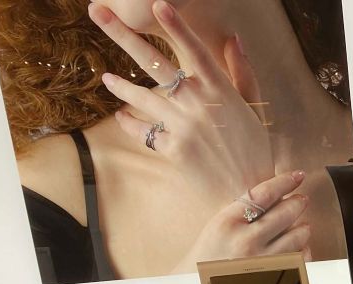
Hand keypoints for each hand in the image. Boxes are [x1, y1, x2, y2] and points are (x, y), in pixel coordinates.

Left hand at [91, 1, 273, 208]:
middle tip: (97, 11)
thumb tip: (234, 39)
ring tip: (106, 78)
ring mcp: (183, 126)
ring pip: (141, 96)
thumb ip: (243, 73)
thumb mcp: (254, 110)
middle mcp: (199, 104)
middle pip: (155, 63)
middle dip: (123, 34)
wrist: (250, 196)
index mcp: (221, 91)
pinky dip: (131, 124)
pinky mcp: (173, 149)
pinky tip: (123, 117)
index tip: (156, 4)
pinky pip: (144, 130)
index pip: (195, 50)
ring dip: (121, 85)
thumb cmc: (254, 151)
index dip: (176, 26)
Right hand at [172, 171, 309, 272]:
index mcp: (228, 222)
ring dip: (303, 227)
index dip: (284, 182)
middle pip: (285, 213)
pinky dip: (304, 249)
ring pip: (297, 236)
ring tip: (302, 225)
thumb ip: (243, 210)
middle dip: (298, 203)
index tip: (297, 176)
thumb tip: (276, 195)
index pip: (263, 195)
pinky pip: (300, 258)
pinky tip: (300, 246)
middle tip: (302, 199)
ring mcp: (262, 261)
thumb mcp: (219, 225)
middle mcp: (246, 241)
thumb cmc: (209, 255)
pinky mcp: (273, 276)